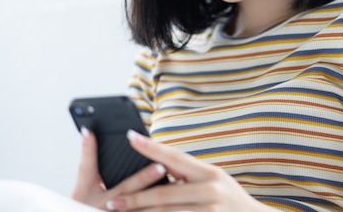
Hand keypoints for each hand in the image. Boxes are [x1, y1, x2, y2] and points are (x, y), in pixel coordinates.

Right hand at [71, 127, 167, 209]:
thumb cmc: (84, 206)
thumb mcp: (81, 191)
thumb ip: (91, 169)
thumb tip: (91, 136)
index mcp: (84, 194)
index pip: (86, 168)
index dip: (88, 150)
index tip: (91, 131)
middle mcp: (100, 205)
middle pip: (124, 189)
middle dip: (143, 177)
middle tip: (160, 166)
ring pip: (141, 206)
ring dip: (159, 194)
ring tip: (178, 182)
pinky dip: (160, 207)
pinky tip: (176, 200)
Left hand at [104, 130, 278, 211]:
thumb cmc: (230, 199)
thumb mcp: (215, 180)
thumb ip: (189, 175)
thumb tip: (159, 164)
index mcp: (209, 172)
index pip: (175, 157)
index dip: (152, 147)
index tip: (131, 138)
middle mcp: (211, 189)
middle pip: (165, 193)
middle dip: (136, 198)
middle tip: (112, 200)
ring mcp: (210, 210)